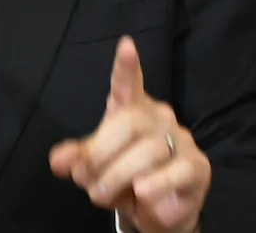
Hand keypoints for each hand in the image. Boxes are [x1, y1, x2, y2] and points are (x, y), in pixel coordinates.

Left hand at [49, 37, 209, 232]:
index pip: (127, 84)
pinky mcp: (198, 166)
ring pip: (149, 151)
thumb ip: (78, 159)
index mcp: (131, 109)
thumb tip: (58, 160)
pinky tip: (142, 192)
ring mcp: (181, 139)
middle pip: (129, 123)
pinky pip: (177, 171)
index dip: (126, 67)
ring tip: (103, 195)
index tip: (126, 45)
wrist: (157, 210)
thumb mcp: (95, 168)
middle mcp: (158, 117)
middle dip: (100, 154)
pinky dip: (156, 184)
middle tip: (85, 180)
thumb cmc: (124, 178)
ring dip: (118, 177)